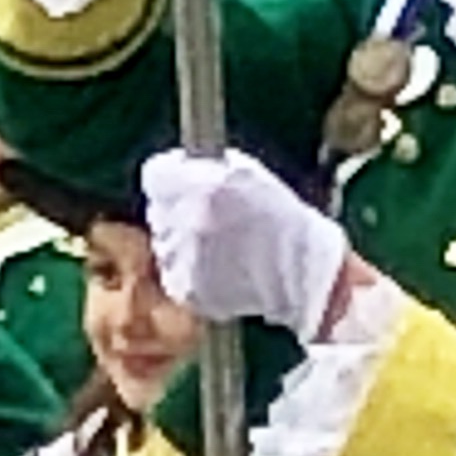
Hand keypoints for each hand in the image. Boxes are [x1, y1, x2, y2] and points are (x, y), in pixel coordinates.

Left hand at [143, 147, 356, 344]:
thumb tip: (181, 165)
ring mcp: (179, 258)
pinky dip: (192, 273)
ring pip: (165, 244)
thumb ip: (207, 166)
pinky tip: (222, 269)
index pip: (155, 174)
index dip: (170, 178)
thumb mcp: (246, 172)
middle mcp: (182, 220)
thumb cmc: (280, 217)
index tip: (183, 183)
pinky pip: (175, 275)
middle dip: (178, 211)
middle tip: (212, 220)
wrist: (301, 270)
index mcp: (196, 185)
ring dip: (184, 243)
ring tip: (222, 248)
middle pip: (158, 210)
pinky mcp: (183, 289)